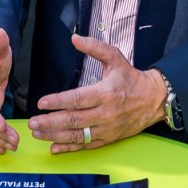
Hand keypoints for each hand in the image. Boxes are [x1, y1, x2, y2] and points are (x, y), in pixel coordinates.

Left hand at [27, 35, 165, 153]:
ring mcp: (107, 128)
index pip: (77, 99)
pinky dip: (69, 149)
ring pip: (77, 136)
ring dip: (55, 136)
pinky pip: (86, 146)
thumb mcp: (115, 57)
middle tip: (32, 122)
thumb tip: (75, 38)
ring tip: (37, 133)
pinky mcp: (109, 139)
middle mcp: (105, 113)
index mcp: (105, 93)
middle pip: (74, 120)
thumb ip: (94, 47)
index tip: (42, 103)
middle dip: (51, 122)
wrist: (154, 99)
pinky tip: (54, 148)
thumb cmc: (131, 78)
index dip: (58, 102)